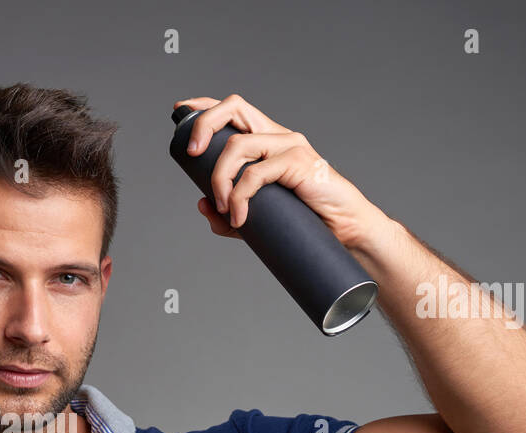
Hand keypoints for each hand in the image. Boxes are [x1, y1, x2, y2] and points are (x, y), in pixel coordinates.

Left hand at [174, 93, 384, 248]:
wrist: (344, 232)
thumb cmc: (304, 221)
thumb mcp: (257, 219)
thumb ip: (228, 212)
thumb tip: (202, 205)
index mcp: (267, 141)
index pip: (233, 110)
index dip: (205, 106)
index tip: (181, 109)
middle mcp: (277, 136)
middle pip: (234, 107)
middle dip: (204, 124)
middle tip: (193, 155)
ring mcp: (289, 146)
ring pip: (238, 145)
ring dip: (220, 178)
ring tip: (225, 209)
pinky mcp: (298, 162)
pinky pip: (255, 173)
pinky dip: (240, 196)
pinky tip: (239, 217)